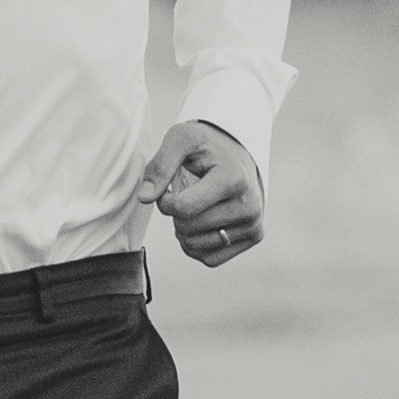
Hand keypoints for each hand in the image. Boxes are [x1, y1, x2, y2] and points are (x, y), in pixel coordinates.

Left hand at [136, 120, 265, 265]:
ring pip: (196, 246)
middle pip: (189, 228)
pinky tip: (200, 223)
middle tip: (182, 195)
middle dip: (175, 214)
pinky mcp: (254, 236)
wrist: (238, 151)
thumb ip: (160, 166)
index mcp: (234, 179)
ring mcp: (254, 224)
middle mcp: (249, 205)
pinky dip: (196, 245)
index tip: (167, 188)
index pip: (184, 208)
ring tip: (193, 208)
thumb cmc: (207, 145)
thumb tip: (144, 198)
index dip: (165, 201)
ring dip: (184, 230)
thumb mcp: (181, 140)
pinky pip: (210, 259)